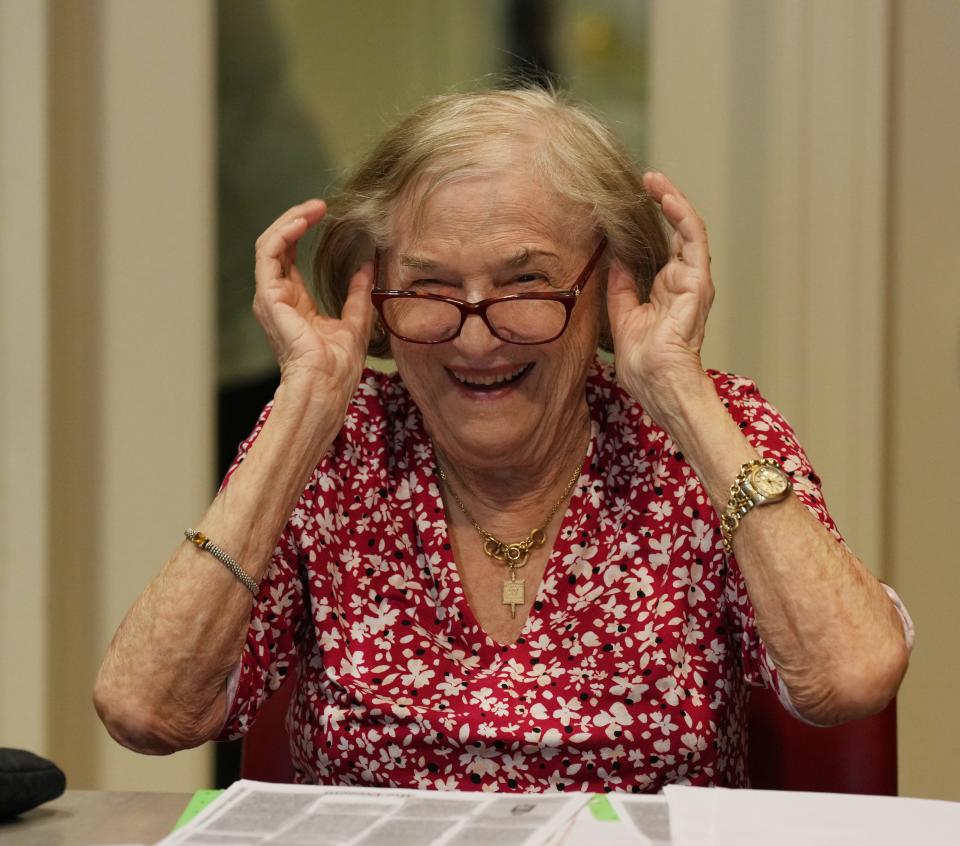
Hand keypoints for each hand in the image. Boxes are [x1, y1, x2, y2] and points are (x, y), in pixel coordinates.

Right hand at [252, 200, 373, 394]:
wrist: (326, 385)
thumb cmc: (338, 366)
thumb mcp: (356, 320)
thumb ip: (359, 293)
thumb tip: (368, 266)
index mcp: (294, 302)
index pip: (289, 255)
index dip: (303, 230)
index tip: (325, 214)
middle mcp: (277, 297)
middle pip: (277, 244)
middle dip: (296, 219)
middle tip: (320, 205)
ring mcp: (270, 296)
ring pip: (269, 244)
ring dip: (289, 220)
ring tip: (313, 208)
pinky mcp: (269, 296)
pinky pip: (268, 254)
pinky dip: (283, 233)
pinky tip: (301, 221)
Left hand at [606, 171, 714, 423]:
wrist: (657, 383)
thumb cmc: (644, 363)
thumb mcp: (622, 316)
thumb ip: (620, 286)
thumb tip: (613, 258)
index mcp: (667, 290)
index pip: (662, 247)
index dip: (650, 223)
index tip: (631, 201)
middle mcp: (683, 282)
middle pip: (676, 233)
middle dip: (662, 203)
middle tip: (644, 179)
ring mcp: (693, 281)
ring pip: (688, 230)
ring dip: (673, 201)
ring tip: (654, 179)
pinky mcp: (698, 282)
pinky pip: (693, 241)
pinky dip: (682, 216)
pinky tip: (667, 197)